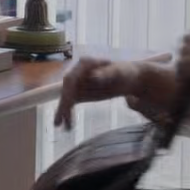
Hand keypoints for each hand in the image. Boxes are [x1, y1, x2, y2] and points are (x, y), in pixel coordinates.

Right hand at [56, 57, 173, 128]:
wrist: (130, 79)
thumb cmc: (126, 72)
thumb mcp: (119, 72)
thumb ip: (106, 73)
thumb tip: (93, 77)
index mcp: (85, 63)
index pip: (71, 77)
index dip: (68, 90)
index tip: (68, 102)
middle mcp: (77, 72)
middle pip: (66, 89)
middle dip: (63, 104)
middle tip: (60, 119)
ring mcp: (77, 83)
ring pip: (66, 98)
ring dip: (63, 112)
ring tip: (60, 125)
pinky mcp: (80, 93)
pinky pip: (71, 104)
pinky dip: (68, 114)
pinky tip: (67, 125)